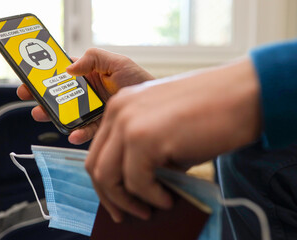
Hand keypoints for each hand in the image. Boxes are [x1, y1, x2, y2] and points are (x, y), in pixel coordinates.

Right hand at [17, 48, 153, 143]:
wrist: (157, 106)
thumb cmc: (140, 80)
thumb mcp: (118, 62)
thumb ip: (94, 58)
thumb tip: (69, 68)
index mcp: (88, 74)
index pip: (61, 72)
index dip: (43, 74)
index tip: (29, 77)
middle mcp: (87, 93)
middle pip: (58, 95)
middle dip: (41, 96)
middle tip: (29, 98)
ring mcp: (91, 111)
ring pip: (66, 114)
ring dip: (52, 115)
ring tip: (42, 115)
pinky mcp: (99, 126)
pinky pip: (85, 131)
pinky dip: (77, 133)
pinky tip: (73, 134)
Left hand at [85, 58, 261, 221]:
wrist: (243, 94)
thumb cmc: (209, 112)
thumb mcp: (165, 130)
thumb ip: (144, 153)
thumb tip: (137, 187)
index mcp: (120, 106)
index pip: (97, 151)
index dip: (105, 183)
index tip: (117, 201)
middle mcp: (118, 111)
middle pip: (95, 166)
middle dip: (109, 197)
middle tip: (126, 213)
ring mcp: (128, 123)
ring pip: (107, 177)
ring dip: (127, 201)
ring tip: (150, 208)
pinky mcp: (144, 138)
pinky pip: (136, 182)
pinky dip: (150, 196)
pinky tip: (167, 198)